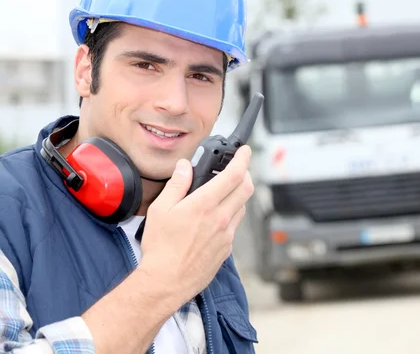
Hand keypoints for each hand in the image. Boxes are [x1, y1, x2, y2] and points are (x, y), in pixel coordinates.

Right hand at [137, 145, 253, 305]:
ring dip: (238, 195)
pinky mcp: (226, 249)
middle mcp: (221, 218)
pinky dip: (230, 215)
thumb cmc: (160, 248)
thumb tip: (185, 166)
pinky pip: (235, 226)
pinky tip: (216, 217)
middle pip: (246, 188)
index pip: (233, 174)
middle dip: (245, 173)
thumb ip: (177, 184)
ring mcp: (226, 235)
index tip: (245, 151)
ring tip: (224, 192)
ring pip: (242, 207)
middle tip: (237, 168)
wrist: (166, 281)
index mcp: (205, 204)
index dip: (243, 159)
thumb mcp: (161, 209)